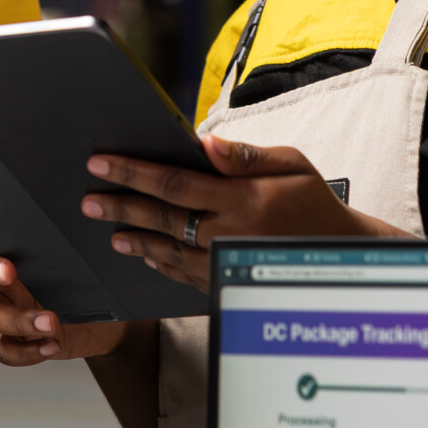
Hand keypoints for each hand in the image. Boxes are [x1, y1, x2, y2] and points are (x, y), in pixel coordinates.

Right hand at [0, 223, 128, 365]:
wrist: (107, 321)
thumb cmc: (90, 280)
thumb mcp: (81, 258)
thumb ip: (66, 244)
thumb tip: (72, 224)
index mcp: (12, 251)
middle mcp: (3, 280)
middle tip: (9, 272)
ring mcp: (8, 311)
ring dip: (18, 319)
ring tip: (52, 322)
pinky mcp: (17, 341)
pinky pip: (5, 350)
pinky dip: (27, 351)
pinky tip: (52, 345)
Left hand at [82, 135, 411, 291]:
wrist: (338, 253)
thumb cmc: (312, 200)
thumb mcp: (292, 165)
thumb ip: (247, 156)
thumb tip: (206, 144)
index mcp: (242, 200)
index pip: (174, 183)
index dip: (133, 173)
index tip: (100, 163)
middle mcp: (228, 234)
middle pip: (162, 219)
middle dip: (121, 207)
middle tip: (88, 201)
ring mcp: (224, 263)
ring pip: (168, 251)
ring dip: (136, 240)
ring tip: (110, 232)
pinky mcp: (226, 283)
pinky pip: (185, 275)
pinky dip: (161, 264)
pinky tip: (144, 255)